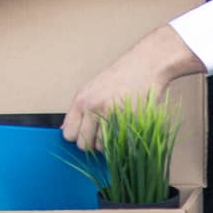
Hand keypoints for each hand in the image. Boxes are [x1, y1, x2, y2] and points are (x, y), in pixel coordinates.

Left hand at [62, 25, 204, 151]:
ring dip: (108, 145)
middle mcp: (94, 107)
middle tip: (101, 134)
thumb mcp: (93, 88)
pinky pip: (120, 143)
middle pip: (83, 144)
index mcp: (82, 99)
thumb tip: (66, 130)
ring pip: (102, 147)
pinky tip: (125, 126)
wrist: (146, 65)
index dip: (76, 136)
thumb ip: (80, 110)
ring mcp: (112, 114)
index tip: (83, 134)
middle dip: (91, 144)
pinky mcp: (130, 120)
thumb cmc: (120, 76)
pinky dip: (122, 141)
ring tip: (115, 129)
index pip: (68, 133)